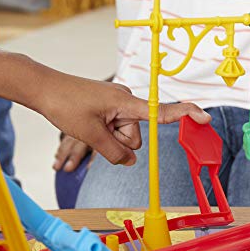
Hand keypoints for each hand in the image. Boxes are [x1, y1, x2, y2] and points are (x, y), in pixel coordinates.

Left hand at [40, 77, 210, 165]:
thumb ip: (114, 152)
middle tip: (95, 130)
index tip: (205, 117)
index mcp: (126, 102)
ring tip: (89, 125)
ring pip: (124, 136)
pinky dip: (105, 133)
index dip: (185, 115)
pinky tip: (90, 124)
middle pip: (135, 137)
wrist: (44, 88)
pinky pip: (115, 129)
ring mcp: (117, 105)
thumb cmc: (65, 104)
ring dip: (109, 138)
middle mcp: (126, 102)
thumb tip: (130, 162)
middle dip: (118, 141)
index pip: (161, 111)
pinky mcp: (109, 108)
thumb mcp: (90, 134)